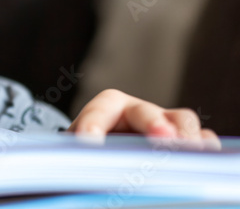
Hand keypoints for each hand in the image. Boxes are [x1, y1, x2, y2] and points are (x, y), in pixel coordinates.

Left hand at [68, 89, 219, 147]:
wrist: (106, 153)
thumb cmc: (90, 151)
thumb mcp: (79, 151)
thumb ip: (77, 158)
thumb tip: (76, 173)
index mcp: (106, 108)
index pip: (99, 110)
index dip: (93, 124)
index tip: (88, 141)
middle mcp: (138, 112)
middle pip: (146, 111)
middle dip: (152, 122)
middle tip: (160, 136)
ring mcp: (166, 124)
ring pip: (181, 120)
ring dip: (184, 134)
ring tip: (187, 151)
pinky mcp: (187, 142)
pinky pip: (203, 140)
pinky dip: (205, 148)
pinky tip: (202, 161)